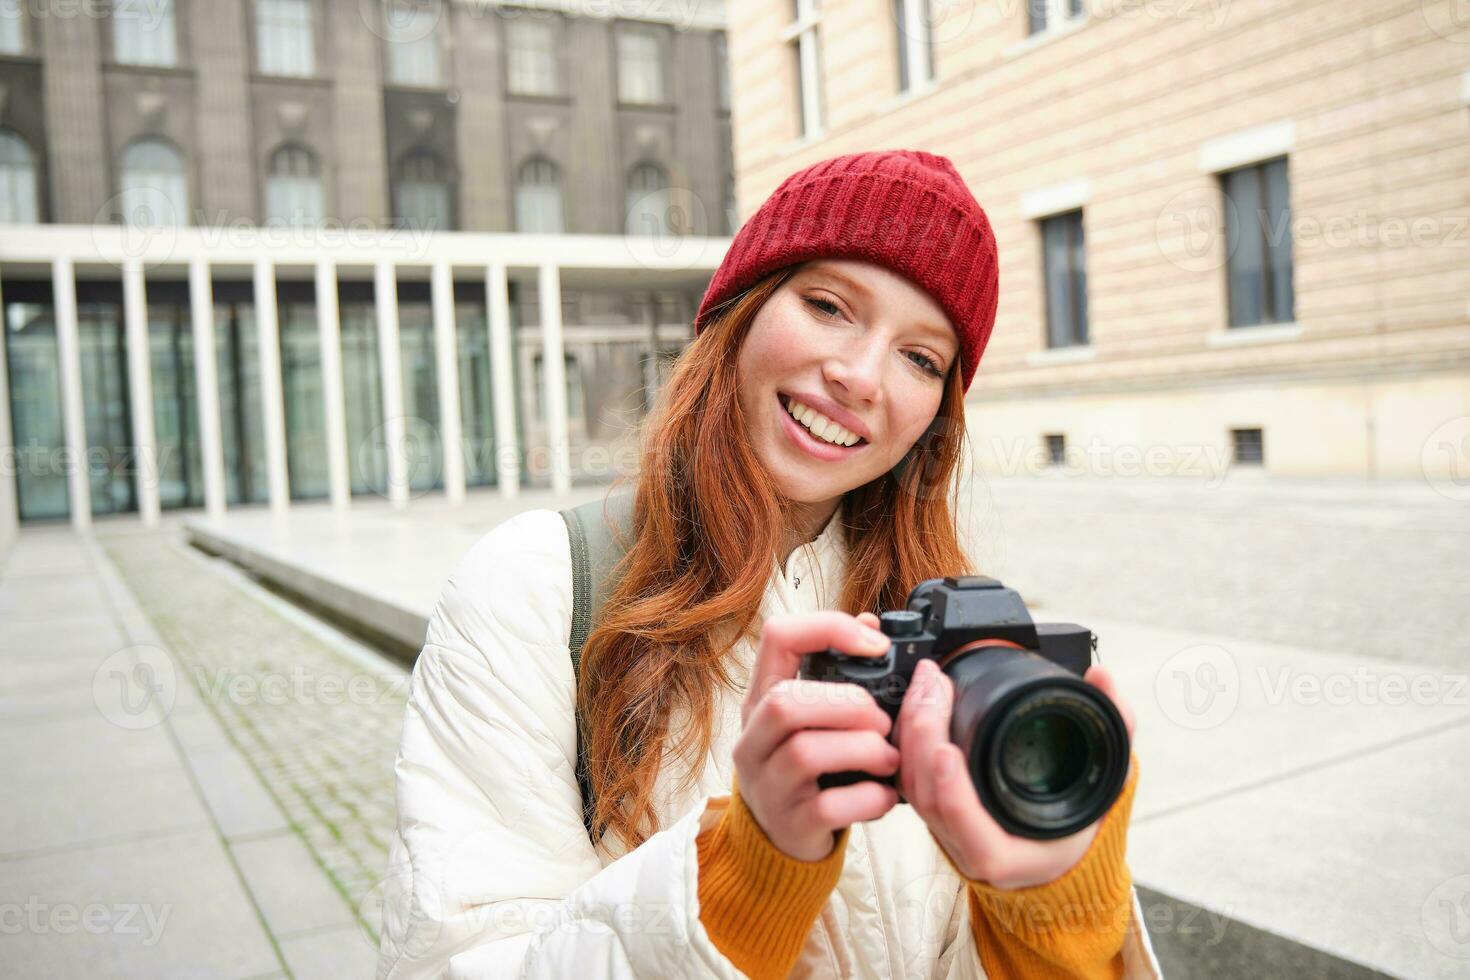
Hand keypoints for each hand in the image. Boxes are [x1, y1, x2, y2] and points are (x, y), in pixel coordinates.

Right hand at [732, 611, 902, 860]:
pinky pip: (827, 806)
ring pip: (805, 753)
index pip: (777, 638)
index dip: (829, 629)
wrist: (779, 840)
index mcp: (760, 699)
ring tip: (889, 757)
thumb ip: (836, 674)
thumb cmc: (804, 769)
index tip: (875, 645)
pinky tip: (884, 794)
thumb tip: (871, 624)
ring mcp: (767, 785)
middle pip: (786, 702)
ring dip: (863, 749)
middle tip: (881, 719)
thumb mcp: (810, 718)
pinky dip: (867, 798)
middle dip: (848, 704)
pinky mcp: (790, 823)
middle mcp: (754, 739)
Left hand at [896, 657, 1137, 888]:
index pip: (969, 830)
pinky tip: (917, 703)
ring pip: (913, 788)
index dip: (952, 792)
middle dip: (924, 738)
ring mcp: (947, 830)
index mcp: (1008, 854)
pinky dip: (909, 740)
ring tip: (927, 686)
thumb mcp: (1107, 776)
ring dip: (912, 732)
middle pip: (929, 799)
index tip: (945, 750)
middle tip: (934, 689)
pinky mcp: (935, 810)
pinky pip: (910, 780)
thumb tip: (1103, 675)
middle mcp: (969, 847)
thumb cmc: (1083, 818)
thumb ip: (1115, 724)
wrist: (1062, 848)